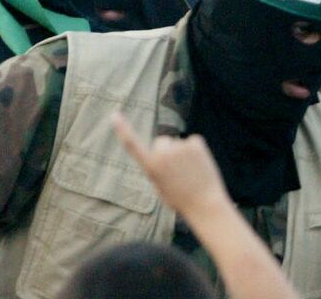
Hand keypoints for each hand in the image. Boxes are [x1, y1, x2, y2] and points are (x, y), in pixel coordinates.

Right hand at [112, 116, 230, 219]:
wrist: (206, 204)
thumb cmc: (181, 200)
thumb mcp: (161, 187)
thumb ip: (157, 167)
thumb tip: (162, 152)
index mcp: (150, 167)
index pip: (131, 144)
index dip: (122, 129)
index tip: (114, 115)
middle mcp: (162, 154)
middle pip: (161, 142)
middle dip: (167, 151)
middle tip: (178, 171)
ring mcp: (179, 146)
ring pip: (178, 144)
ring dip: (183, 155)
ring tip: (191, 173)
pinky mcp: (195, 142)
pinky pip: (192, 142)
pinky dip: (196, 152)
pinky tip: (200, 166)